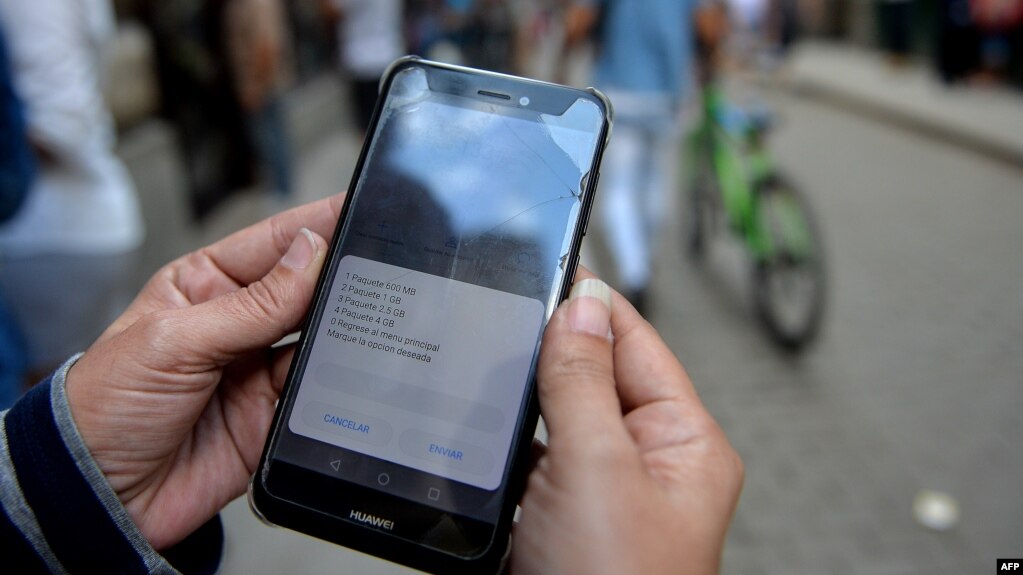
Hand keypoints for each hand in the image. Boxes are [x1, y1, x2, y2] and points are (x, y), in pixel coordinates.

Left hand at [64, 195, 342, 549]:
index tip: (358, 208)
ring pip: (320, 338)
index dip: (316, 225)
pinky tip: (349, 369)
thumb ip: (252, 303)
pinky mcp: (274, 415)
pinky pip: (320, 390)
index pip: (273, 243)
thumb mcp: (175, 341)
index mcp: (205, 285)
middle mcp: (238, 323)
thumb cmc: (106, 408)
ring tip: (369, 316)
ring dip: (341, 330)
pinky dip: (338, 381)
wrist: (100, 497)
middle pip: (305, 289)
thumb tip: (310, 254)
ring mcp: (258, 369)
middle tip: (378, 266)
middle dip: (339, 277)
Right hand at [512, 276, 743, 574]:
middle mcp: (647, 465)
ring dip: (525, 399)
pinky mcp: (557, 517)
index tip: (555, 263)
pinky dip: (506, 441)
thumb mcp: (597, 468)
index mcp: (685, 445)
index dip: (594, 303)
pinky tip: (484, 432)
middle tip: (506, 316)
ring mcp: (600, 493)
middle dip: (551, 351)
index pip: (639, 344)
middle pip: (595, 377)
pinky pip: (531, 457)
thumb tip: (579, 306)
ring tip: (491, 375)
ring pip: (557, 417)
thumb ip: (584, 382)